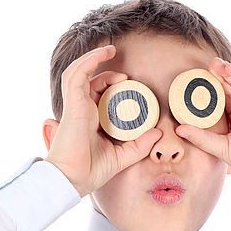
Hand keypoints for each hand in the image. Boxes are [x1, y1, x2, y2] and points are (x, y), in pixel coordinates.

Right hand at [44, 44, 161, 196]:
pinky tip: (102, 53)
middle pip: (90, 81)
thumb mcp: (122, 157)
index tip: (132, 87)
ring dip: (94, 58)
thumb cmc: (90, 171)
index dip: (112, 85)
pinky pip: (76, 75)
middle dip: (106, 71)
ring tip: (110, 49)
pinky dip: (88, 61)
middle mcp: (81, 110)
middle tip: (127, 76)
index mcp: (90, 120)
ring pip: (80, 72)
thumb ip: (139, 145)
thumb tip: (158, 133)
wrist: (72, 180)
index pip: (98, 95)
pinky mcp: (72, 104)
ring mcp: (75, 106)